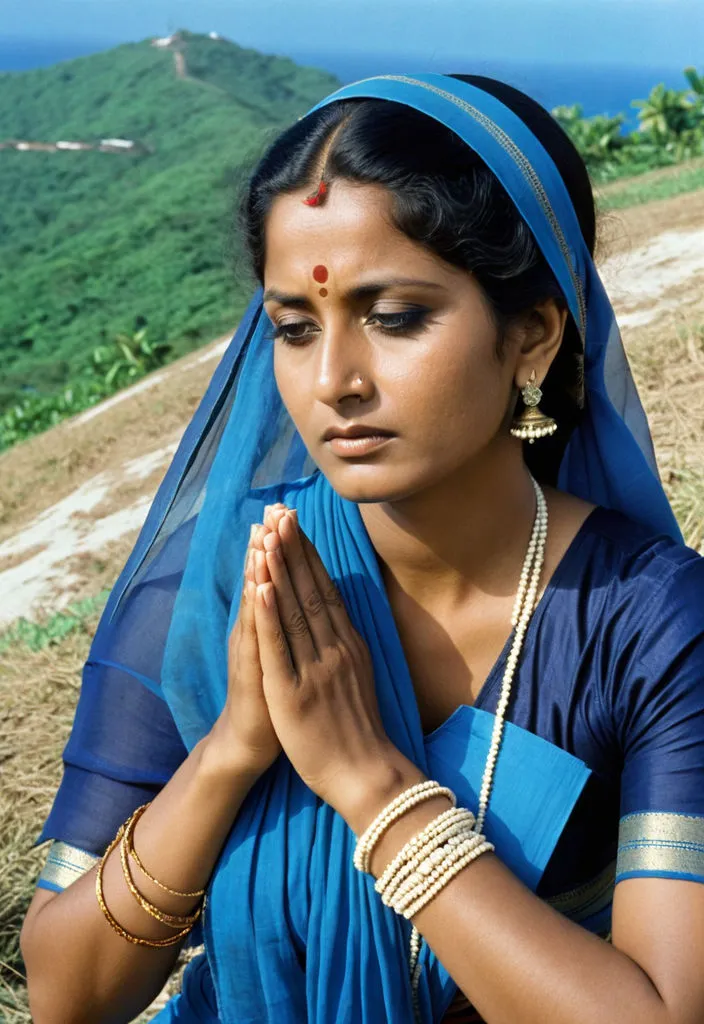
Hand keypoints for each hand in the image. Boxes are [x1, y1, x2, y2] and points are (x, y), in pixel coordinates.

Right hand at [209, 516, 282, 777]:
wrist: (247, 743)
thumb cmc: (272, 699)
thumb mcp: (285, 654)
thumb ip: (289, 622)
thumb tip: (298, 591)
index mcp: (270, 626)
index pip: (276, 576)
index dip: (283, 545)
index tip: (287, 510)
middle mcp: (256, 632)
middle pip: (264, 581)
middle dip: (271, 543)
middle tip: (274, 507)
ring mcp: (251, 651)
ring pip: (257, 603)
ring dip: (260, 567)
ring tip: (262, 533)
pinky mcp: (251, 675)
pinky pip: (256, 640)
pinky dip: (257, 613)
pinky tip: (257, 587)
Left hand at [253, 506, 421, 830]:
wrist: (367, 777)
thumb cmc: (360, 732)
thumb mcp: (362, 677)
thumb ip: (350, 645)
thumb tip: (343, 616)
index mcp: (348, 644)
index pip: (325, 589)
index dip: (309, 554)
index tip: (296, 523)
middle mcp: (334, 648)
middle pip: (310, 589)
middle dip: (293, 548)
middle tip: (281, 510)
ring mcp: (315, 668)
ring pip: (293, 609)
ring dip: (280, 569)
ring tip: (268, 533)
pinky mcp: (293, 691)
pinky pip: (279, 647)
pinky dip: (269, 614)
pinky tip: (261, 585)